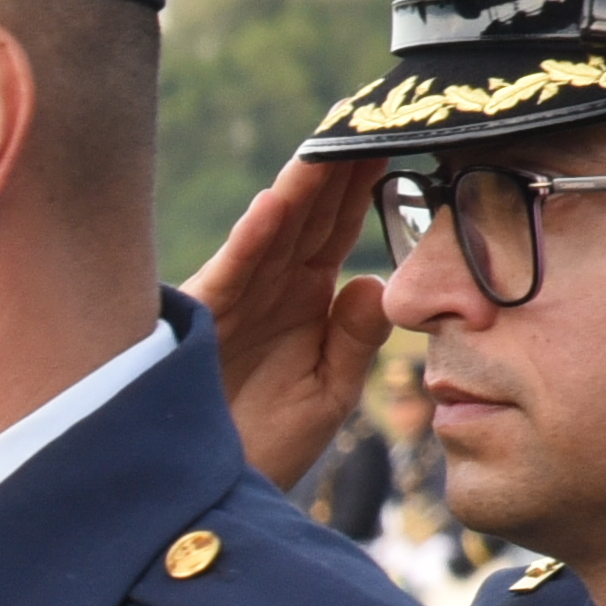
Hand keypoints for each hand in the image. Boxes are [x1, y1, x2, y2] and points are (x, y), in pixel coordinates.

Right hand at [186, 153, 387, 490]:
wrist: (203, 496)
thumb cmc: (260, 449)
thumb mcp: (326, 395)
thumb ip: (353, 341)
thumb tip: (373, 280)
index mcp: (304, 300)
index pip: (340, 228)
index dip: (367, 183)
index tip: (402, 133)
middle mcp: (270, 288)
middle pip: (310, 213)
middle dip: (338, 165)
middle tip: (371, 110)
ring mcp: (237, 299)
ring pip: (276, 230)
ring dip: (304, 185)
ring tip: (335, 139)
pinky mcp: (205, 320)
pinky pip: (235, 270)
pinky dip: (256, 235)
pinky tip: (281, 201)